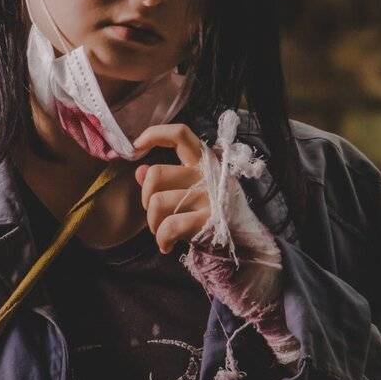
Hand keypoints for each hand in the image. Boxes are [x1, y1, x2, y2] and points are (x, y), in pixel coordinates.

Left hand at [131, 123, 210, 253]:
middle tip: (154, 213)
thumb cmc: (211, 212)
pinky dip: (162, 238)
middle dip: (145, 197)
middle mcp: (207, 173)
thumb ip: (164, 179)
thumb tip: (139, 171)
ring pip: (157, 202)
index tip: (136, 147)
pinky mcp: (210, 218)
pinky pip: (170, 226)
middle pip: (156, 174)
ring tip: (161, 232)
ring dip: (153, 222)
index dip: (155, 134)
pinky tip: (166, 245)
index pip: (180, 135)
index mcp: (203, 161)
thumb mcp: (189, 190)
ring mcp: (210, 195)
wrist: (244, 240)